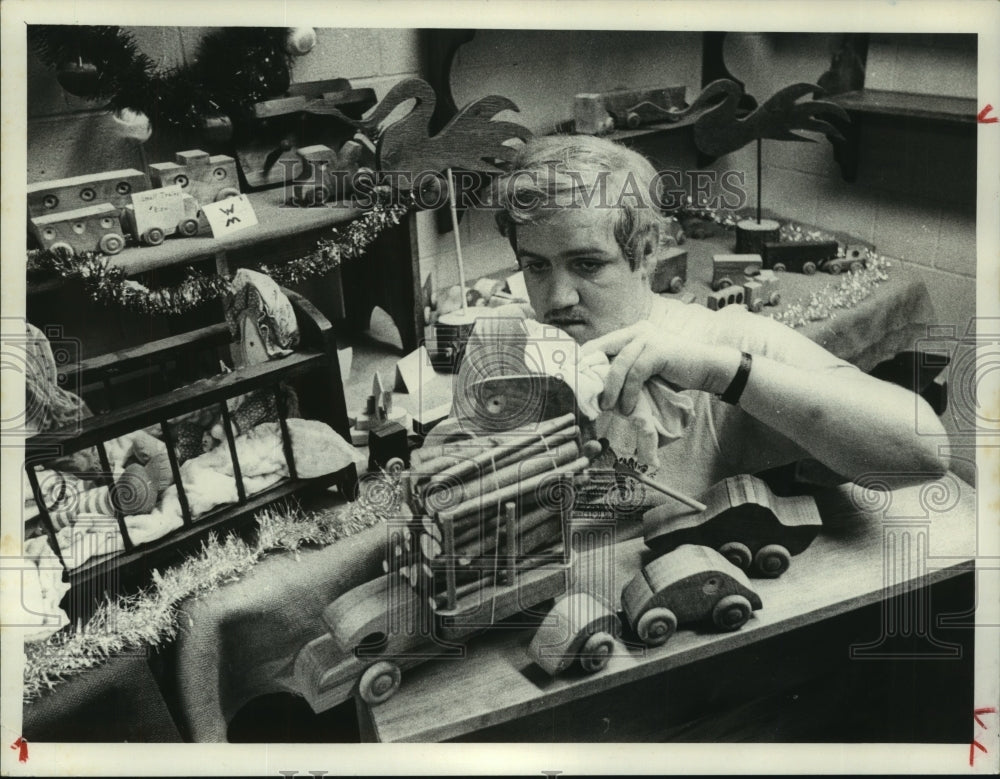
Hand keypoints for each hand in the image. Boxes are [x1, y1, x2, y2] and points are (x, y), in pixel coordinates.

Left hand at [582, 322, 739, 413]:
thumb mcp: (646, 370)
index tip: (576, 384)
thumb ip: (626, 373)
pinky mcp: (657, 351)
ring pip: (617, 365)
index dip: (583, 363)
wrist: (708, 368)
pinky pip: (635, 374)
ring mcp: (647, 338)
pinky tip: (628, 407)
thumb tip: (599, 393)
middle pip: (600, 350)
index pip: (597, 345)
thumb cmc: (676, 373)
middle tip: (585, 398)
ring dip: (611, 390)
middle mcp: (637, 331)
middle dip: (590, 375)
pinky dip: (629, 393)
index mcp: (631, 333)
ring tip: (608, 408)